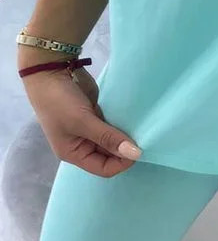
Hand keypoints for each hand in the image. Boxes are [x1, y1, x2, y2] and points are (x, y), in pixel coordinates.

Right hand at [19, 56, 141, 176]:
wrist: (49, 71)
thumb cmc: (59, 102)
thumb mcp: (82, 122)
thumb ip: (108, 138)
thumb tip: (136, 154)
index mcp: (74, 154)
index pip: (104, 169)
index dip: (122, 163)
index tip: (138, 149)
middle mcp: (82, 145)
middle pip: (110, 156)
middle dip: (124, 149)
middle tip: (143, 137)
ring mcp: (89, 129)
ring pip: (113, 140)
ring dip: (125, 136)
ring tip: (141, 129)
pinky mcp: (95, 115)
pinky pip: (112, 126)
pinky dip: (122, 124)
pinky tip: (134, 120)